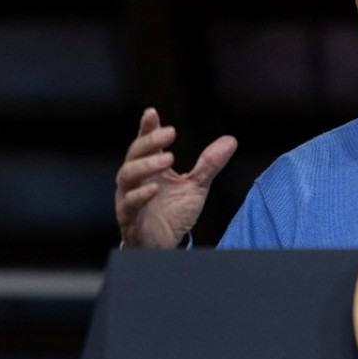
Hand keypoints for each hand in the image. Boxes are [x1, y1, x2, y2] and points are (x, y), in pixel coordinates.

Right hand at [114, 108, 237, 247]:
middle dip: (150, 141)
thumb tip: (230, 140)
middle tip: (170, 132)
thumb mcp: (197, 186)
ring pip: (127, 176)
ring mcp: (128, 197)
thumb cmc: (174, 212)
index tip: (152, 113)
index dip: (148, 128)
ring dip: (146, 165)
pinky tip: (153, 188)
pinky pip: (128, 204)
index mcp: (150, 167)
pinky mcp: (128, 217)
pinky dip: (139, 195)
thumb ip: (210, 164)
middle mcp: (135, 179)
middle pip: (134, 154)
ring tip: (168, 157)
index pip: (146, 142)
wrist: (165, 245)